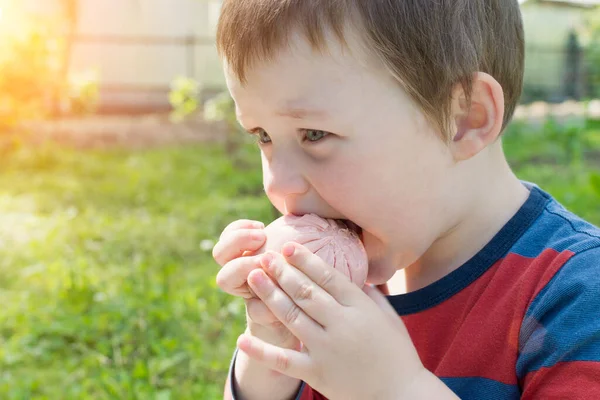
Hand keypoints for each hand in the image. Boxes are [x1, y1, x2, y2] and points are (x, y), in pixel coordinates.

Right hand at [213, 219, 299, 348]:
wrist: (310, 315)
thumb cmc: (304, 276)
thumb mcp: (300, 255)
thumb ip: (294, 237)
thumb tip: (297, 208)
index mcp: (248, 255)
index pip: (227, 236)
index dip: (238, 230)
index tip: (261, 227)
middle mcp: (241, 273)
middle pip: (219, 253)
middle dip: (237, 242)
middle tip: (261, 238)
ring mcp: (248, 293)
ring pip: (225, 279)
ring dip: (244, 267)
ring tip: (266, 264)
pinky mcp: (260, 316)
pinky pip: (255, 310)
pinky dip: (268, 306)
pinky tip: (282, 302)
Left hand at [237, 242, 428, 399]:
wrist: (401, 396)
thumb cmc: (397, 353)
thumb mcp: (390, 317)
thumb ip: (370, 293)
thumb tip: (353, 271)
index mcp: (360, 308)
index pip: (328, 276)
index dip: (305, 260)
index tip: (287, 246)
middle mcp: (341, 325)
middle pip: (305, 292)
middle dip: (282, 271)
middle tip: (264, 256)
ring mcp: (326, 349)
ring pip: (291, 316)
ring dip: (269, 294)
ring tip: (253, 277)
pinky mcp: (316, 373)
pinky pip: (283, 360)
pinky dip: (260, 350)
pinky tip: (242, 338)